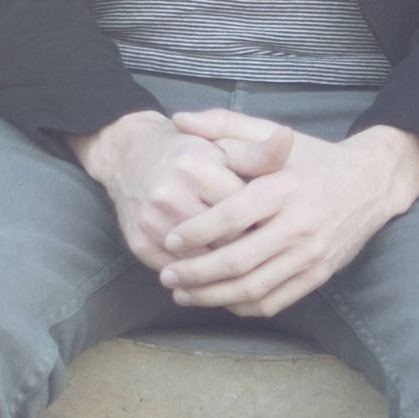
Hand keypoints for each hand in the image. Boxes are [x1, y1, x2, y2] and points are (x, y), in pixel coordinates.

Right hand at [67, 111, 291, 271]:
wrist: (129, 155)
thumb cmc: (185, 150)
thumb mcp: (222, 143)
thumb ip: (257, 152)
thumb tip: (288, 139)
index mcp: (196, 166)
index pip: (243, 210)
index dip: (263, 221)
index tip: (276, 226)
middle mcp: (170, 195)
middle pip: (224, 239)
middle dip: (247, 247)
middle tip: (264, 250)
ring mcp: (152, 223)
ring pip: (203, 262)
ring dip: (225, 268)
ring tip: (244, 264)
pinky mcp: (139, 245)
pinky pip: (180, 272)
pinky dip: (199, 278)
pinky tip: (215, 274)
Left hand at [158, 109, 418, 316]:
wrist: (370, 182)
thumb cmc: (312, 156)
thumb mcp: (271, 131)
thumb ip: (223, 124)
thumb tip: (179, 119)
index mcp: (284, 186)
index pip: (234, 215)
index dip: (197, 231)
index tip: (170, 239)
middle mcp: (300, 223)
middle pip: (239, 260)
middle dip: (197, 273)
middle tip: (168, 276)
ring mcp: (311, 254)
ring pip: (254, 288)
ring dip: (213, 296)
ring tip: (183, 293)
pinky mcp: (319, 275)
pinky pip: (275, 301)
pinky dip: (243, 306)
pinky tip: (220, 300)